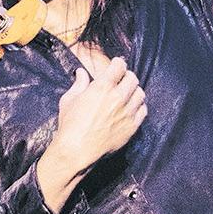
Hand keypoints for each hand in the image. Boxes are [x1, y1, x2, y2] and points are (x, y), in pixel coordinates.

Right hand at [37, 47, 146, 210]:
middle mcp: (118, 98)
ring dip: (134, 90)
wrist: (76, 150)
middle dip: (127, 76)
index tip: (117, 64)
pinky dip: (139, 106)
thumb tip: (82, 73)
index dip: (119, 63)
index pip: (119, 66)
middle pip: (132, 78)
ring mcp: (127, 113)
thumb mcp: (69, 100)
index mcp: (102, 87)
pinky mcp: (131, 127)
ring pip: (140, 94)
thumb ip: (79, 84)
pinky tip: (132, 107)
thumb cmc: (70, 125)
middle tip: (122, 79)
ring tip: (128, 93)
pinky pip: (143, 111)